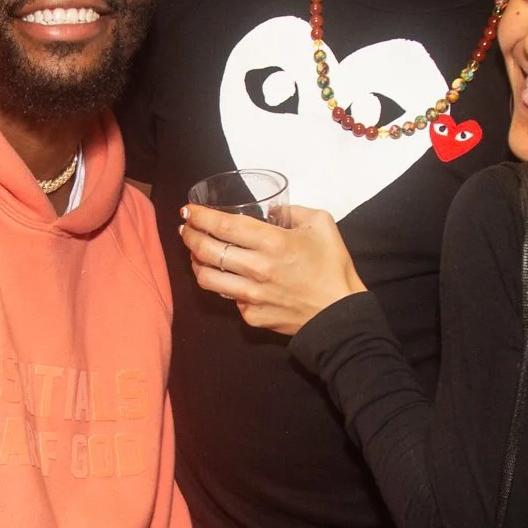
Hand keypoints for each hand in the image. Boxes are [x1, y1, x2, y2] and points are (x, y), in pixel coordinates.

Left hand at [180, 203, 364, 334]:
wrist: (340, 315)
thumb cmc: (333, 268)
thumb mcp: (321, 224)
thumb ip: (294, 210)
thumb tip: (273, 210)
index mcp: (273, 242)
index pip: (223, 225)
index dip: (200, 216)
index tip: (188, 210)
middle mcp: (256, 269)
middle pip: (206, 250)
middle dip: (189, 236)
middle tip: (186, 229)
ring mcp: (251, 296)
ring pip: (207, 278)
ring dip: (196, 263)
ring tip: (196, 253)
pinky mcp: (252, 316)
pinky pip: (228, 299)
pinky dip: (224, 287)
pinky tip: (227, 279)